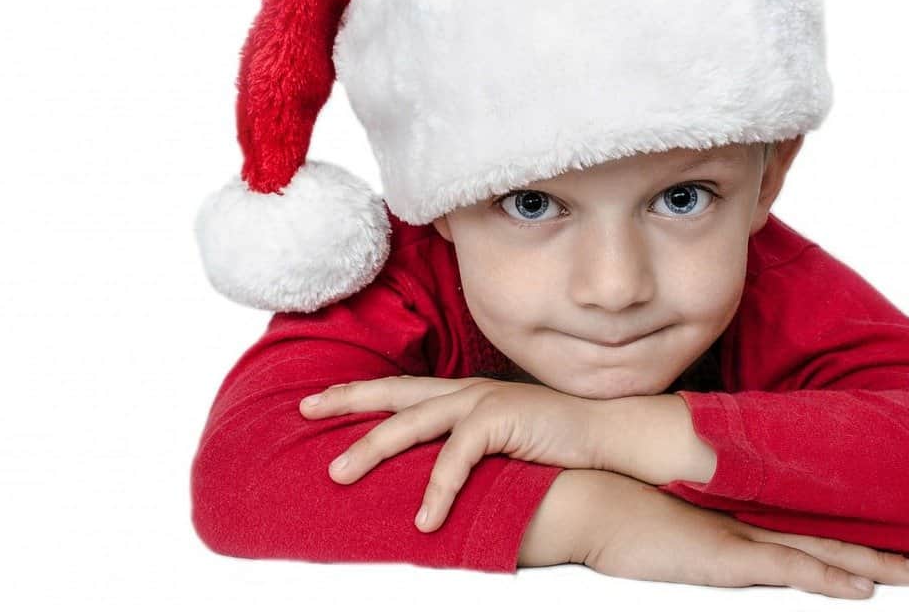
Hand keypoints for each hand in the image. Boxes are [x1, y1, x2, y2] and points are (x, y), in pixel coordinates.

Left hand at [298, 375, 600, 532]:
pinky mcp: (500, 419)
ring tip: (339, 475)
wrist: (605, 434)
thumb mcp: (501, 440)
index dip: (358, 391)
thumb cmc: (554, 443)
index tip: (319, 399)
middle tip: (303, 410)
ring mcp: (482, 401)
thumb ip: (467, 447)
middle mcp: (467, 391)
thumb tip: (431, 473)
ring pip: (411, 423)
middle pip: (393, 393)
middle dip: (345, 401)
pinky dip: (436, 490)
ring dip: (371, 449)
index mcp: (465, 393)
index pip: (401, 388)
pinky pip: (456, 458)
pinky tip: (423, 520)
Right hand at [583, 473, 908, 598]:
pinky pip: (790, 568)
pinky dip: (829, 578)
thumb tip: (706, 509)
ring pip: (823, 550)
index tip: (884, 535)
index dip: (847, 529)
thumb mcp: (666, 513)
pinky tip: (862, 588)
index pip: (804, 520)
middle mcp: (748, 518)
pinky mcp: (726, 555)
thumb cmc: (615, 505)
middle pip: (827, 534)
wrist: (586, 497)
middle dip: (879, 550)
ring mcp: (740, 535)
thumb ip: (696, 513)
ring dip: (873, 565)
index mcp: (737, 509)